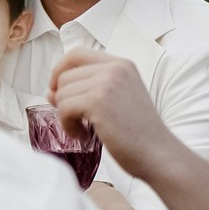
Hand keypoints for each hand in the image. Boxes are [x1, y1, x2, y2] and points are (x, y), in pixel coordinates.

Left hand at [53, 48, 187, 182]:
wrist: (158, 154)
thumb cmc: (137, 133)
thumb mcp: (115, 100)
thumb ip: (86, 89)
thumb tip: (49, 90)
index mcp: (121, 65)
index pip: (76, 54)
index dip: (59, 70)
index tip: (57, 90)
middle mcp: (115, 68)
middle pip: (64, 75)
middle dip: (62, 99)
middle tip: (75, 118)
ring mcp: (107, 83)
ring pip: (61, 93)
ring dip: (66, 115)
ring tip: (84, 129)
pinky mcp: (98, 101)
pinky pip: (63, 108)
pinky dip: (68, 125)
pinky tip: (83, 135)